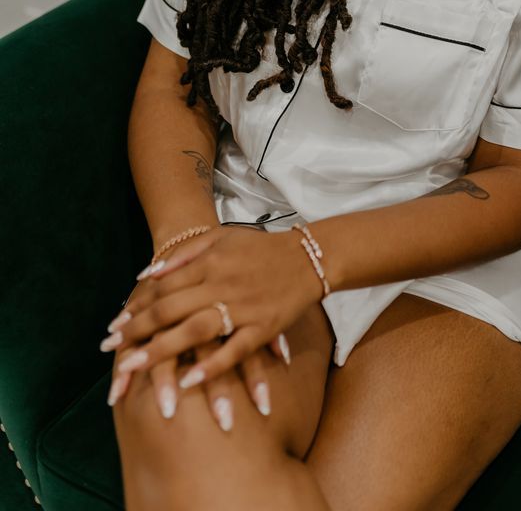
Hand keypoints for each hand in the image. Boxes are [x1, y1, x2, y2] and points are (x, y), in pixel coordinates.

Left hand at [101, 226, 321, 400]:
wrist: (308, 257)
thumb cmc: (260, 249)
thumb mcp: (221, 239)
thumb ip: (184, 254)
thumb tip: (147, 274)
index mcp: (210, 262)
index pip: (164, 287)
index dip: (137, 307)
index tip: (114, 327)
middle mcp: (222, 284)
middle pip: (172, 310)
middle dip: (138, 332)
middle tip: (111, 352)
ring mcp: (243, 307)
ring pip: (195, 331)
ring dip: (162, 351)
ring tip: (134, 368)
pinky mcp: (264, 327)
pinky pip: (235, 350)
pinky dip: (211, 365)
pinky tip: (189, 381)